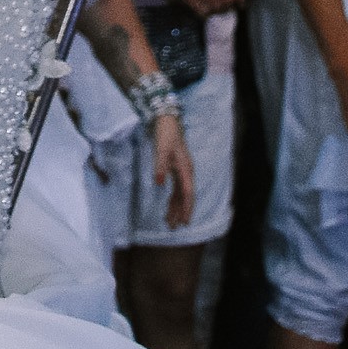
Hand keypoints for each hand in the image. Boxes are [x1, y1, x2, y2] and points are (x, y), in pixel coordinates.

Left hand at [149, 114, 197, 229]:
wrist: (167, 121)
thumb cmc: (165, 135)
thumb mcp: (161, 150)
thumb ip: (160, 167)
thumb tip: (159, 184)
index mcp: (185, 169)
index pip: (187, 193)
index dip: (187, 208)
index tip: (185, 221)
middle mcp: (186, 173)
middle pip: (185, 197)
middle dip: (180, 212)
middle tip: (174, 227)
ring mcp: (182, 172)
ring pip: (180, 195)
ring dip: (175, 208)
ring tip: (169, 222)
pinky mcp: (176, 170)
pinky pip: (176, 189)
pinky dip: (172, 200)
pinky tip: (168, 208)